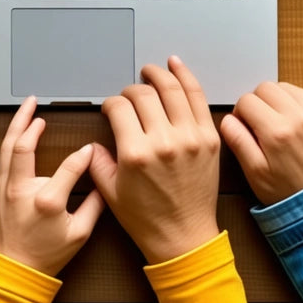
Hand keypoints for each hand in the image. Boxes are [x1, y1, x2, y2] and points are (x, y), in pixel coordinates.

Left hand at [0, 97, 104, 276]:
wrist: (15, 270)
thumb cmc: (46, 255)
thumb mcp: (80, 233)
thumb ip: (95, 203)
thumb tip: (103, 178)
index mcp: (46, 200)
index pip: (69, 165)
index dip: (84, 155)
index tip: (90, 150)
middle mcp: (21, 190)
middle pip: (22, 145)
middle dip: (28, 120)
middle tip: (36, 103)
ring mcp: (6, 189)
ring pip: (7, 147)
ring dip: (16, 125)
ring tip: (25, 107)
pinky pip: (3, 158)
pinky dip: (10, 141)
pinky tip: (17, 132)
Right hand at [89, 56, 219, 263]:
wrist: (184, 236)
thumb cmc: (147, 219)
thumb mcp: (110, 192)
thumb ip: (97, 161)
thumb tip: (94, 142)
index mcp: (135, 154)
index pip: (119, 108)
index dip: (111, 103)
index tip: (111, 108)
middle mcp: (163, 142)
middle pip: (143, 94)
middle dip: (131, 90)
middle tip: (128, 95)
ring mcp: (190, 137)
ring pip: (172, 89)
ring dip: (158, 74)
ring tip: (151, 70)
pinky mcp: (209, 138)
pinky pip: (198, 98)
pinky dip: (186, 77)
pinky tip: (176, 66)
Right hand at [219, 82, 302, 206]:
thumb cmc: (289, 190)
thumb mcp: (255, 173)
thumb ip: (238, 142)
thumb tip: (227, 120)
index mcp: (276, 133)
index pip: (246, 101)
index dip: (239, 114)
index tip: (243, 128)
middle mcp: (295, 117)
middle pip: (263, 88)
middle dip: (254, 102)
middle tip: (256, 123)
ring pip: (280, 86)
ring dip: (271, 98)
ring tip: (271, 120)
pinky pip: (299, 91)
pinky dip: (288, 98)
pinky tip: (285, 116)